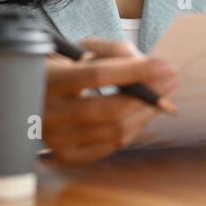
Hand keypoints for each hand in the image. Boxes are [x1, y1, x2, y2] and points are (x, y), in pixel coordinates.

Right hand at [41, 38, 177, 164]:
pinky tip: (141, 115)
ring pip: (114, 131)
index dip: (135, 72)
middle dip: (149, 96)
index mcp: (49, 79)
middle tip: (171, 82)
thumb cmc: (67, 66)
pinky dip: (132, 130)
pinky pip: (110, 147)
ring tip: (163, 96)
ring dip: (146, 113)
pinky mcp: (66, 155)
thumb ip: (117, 53)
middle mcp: (48, 113)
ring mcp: (55, 139)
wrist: (34, 93)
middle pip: (110, 110)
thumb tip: (155, 70)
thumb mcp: (84, 50)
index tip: (165, 66)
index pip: (97, 76)